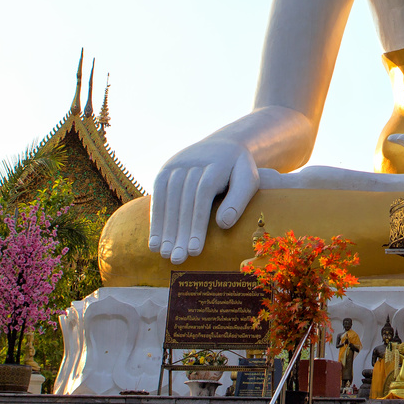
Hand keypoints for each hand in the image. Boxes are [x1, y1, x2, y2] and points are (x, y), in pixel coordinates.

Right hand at [151, 139, 258, 262]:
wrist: (224, 144)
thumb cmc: (239, 170)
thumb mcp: (248, 179)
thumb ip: (239, 200)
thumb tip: (223, 224)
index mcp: (216, 164)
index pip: (203, 195)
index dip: (197, 224)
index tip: (195, 250)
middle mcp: (193, 161)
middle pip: (183, 200)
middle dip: (179, 232)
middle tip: (176, 259)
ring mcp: (176, 163)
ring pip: (167, 198)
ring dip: (164, 228)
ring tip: (163, 253)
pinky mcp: (166, 169)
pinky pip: (158, 195)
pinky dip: (156, 218)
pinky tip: (154, 239)